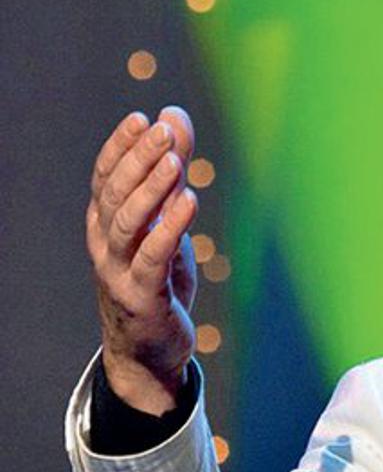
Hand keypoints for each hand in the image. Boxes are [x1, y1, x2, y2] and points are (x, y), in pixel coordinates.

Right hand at [86, 106, 198, 415]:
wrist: (149, 353)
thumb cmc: (157, 283)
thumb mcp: (167, 227)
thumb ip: (170, 176)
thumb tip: (174, 119)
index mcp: (104, 225)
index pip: (105, 177)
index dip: (121, 147)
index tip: (143, 118)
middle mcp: (104, 244)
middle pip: (115, 193)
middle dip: (139, 158)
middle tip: (163, 129)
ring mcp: (117, 271)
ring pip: (128, 221)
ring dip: (151, 187)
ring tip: (175, 159)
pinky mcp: (141, 295)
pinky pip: (153, 256)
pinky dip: (170, 227)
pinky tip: (189, 201)